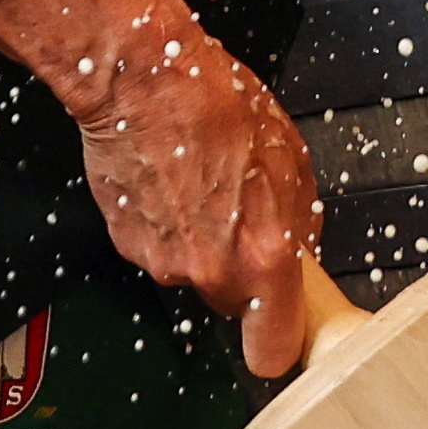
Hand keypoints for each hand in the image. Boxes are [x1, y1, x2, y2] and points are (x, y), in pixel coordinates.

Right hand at [58, 0, 321, 375]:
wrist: (144, 78)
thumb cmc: (218, 103)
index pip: (275, 351)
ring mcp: (164, 261)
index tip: (284, 335)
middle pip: (234, 305)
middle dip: (241, 274)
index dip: (280, 345)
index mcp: (264, 256)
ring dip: (202, 241)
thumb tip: (299, 249)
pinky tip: (172, 180)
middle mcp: (212, 271)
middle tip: (240, 220)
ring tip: (202, 184)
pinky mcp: (127, 244)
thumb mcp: (292, 157)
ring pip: (195, 272)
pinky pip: (160, 248)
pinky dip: (166, 223)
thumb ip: (299, 221)